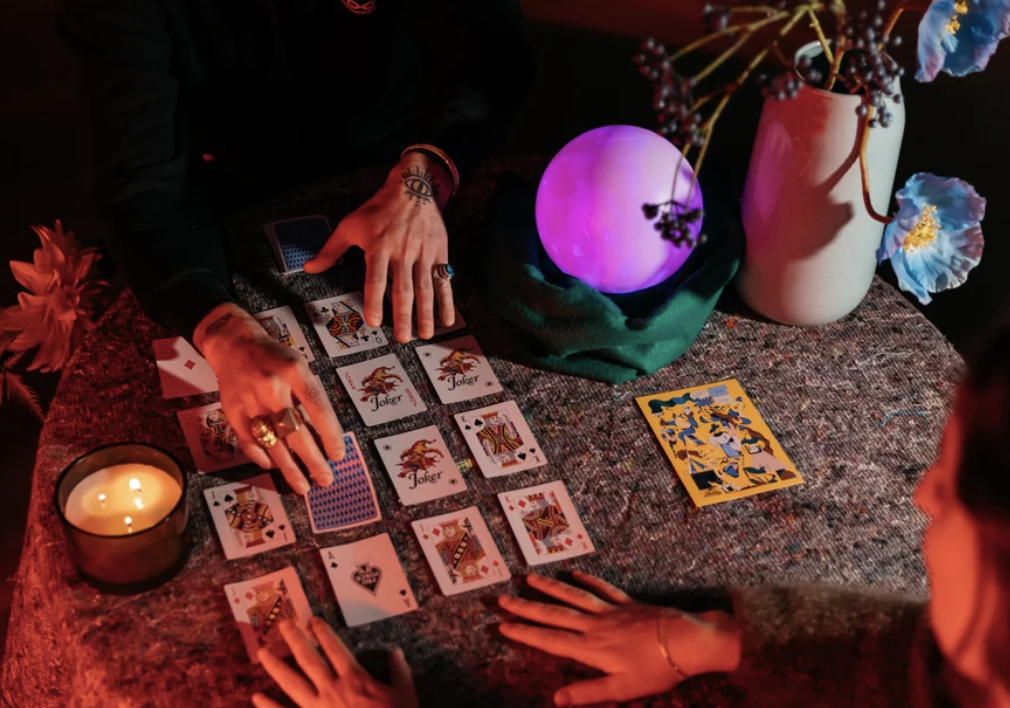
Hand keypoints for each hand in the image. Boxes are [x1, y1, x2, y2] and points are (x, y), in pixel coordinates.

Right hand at [193, 304, 344, 493]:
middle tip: (326, 480)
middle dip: (313, 460)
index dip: (330, 435)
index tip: (339, 455)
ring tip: (303, 486)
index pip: (318, 408)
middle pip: (296, 432)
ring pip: (272, 443)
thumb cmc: (274, 357)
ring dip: (290, 468)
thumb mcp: (300, 366)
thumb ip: (310, 396)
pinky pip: (249, 442)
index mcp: (294, 371)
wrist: (233, 344)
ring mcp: (250, 402)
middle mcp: (271, 388)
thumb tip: (324, 434)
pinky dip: (262, 457)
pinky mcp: (233, 412)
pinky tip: (274, 466)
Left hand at [253, 618, 418, 707]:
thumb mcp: (406, 695)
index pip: (335, 649)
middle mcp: (332, 689)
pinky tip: (256, 696)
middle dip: (295, 640)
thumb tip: (397, 652)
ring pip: (292, 683)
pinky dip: (269, 706)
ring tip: (263, 653)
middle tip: (282, 624)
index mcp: (355, 679)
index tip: (312, 620)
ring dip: (276, 667)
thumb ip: (400, 672)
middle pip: (309, 660)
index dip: (323, 633)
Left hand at [303, 151, 455, 342]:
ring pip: (426, 287)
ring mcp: (423, 253)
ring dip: (426, 313)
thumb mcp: (350, 225)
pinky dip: (447, 300)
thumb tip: (309, 268)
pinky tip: (448, 319)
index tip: (374, 321)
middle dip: (403, 315)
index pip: (376, 278)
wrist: (412, 187)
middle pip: (403, 288)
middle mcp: (402, 251)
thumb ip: (330, 250)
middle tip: (402, 338)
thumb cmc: (377, 209)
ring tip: (425, 334)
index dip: (374, 300)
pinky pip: (444, 280)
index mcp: (379, 246)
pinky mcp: (439, 253)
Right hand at [498, 572, 741, 706]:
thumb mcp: (621, 690)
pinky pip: (602, 588)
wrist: (686, 641)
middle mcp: (595, 626)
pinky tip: (574, 572)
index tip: (503, 626)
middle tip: (502, 599)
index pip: (550, 640)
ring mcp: (611, 611)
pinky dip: (586, 579)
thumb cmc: (655, 670)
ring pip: (574, 596)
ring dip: (550, 587)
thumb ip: (588, 693)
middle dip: (527, 607)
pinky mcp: (627, 603)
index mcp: (591, 649)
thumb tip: (555, 700)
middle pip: (555, 614)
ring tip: (530, 578)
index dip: (525, 633)